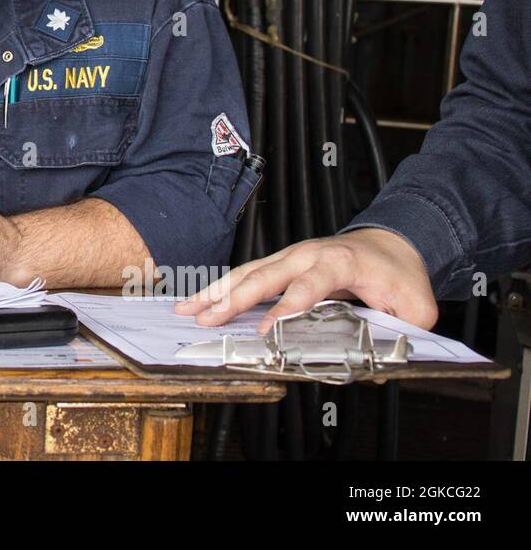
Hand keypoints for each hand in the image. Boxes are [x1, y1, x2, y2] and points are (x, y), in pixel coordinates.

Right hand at [174, 227, 437, 331]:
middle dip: (234, 298)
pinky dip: (221, 288)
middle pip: (265, 275)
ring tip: (189, 309)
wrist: (394, 242)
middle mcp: (309, 255)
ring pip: (248, 272)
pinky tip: (201, 301)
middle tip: (208, 318)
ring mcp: (291, 256)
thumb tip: (380, 363)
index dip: (287, 309)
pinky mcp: (282, 263)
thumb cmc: (400, 274)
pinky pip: (248, 274)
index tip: (268, 331)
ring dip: (216, 292)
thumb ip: (402, 333)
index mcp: (340, 262)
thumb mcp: (416, 307)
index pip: (308, 286)